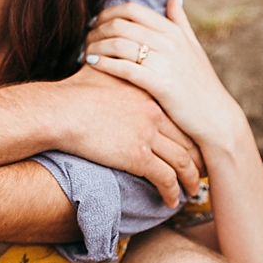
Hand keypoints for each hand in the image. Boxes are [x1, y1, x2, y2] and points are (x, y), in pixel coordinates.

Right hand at [44, 63, 203, 205]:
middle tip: (203, 172)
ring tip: (192, 191)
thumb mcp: (103, 74)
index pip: (181, 119)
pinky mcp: (137, 156)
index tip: (197, 148)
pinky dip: (171, 192)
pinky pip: (165, 179)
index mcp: (150, 95)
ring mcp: (148, 135)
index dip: (192, 136)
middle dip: (198, 160)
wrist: (59, 110)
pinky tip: (170, 201)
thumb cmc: (72, 92)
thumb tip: (106, 60)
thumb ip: (115, 72)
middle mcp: (155, 114)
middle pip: (188, 141)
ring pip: (182, 162)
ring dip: (190, 180)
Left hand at [84, 0, 246, 152]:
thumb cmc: (201, 83)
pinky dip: (104, 63)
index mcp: (173, 30)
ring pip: (118, 44)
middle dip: (97, 30)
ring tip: (85, 54)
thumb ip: (180, 20)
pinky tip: (92, 65)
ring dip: (96, 47)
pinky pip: (124, 68)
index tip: (96, 24)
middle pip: (120, 24)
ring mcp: (165, 62)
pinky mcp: (161, 84)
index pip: (132, 9)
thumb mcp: (193, 47)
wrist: (215, 117)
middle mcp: (169, 42)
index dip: (108, 13)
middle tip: (86, 40)